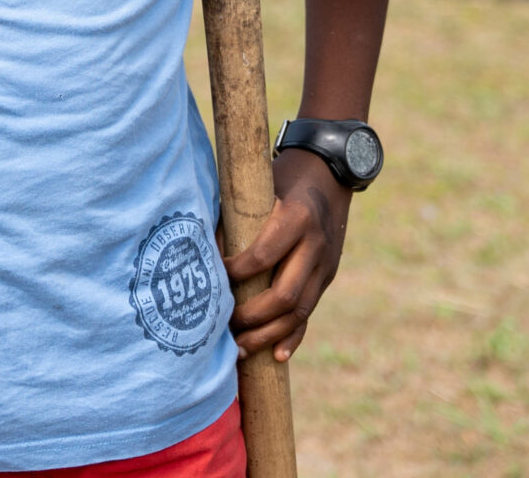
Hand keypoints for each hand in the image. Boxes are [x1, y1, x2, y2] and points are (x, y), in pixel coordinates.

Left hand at [224, 148, 350, 362]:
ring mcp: (327, 265)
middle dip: (252, 316)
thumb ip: (235, 219)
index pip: (263, 257)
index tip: (214, 277)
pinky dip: (294, 337)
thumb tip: (199, 253)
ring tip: (240, 349)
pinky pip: (311, 313)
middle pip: (285, 295)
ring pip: (300, 311)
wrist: (328, 173)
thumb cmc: (279, 179)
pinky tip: (278, 356)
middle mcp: (316, 245)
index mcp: (296, 219)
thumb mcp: (259, 188)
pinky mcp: (328, 277)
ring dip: (269, 335)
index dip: (236, 273)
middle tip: (225, 325)